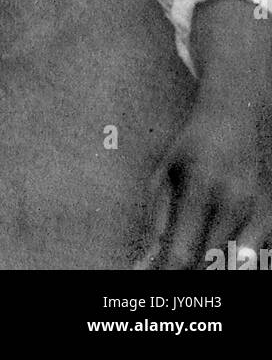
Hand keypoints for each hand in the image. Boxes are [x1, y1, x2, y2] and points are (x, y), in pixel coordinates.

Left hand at [137, 0, 271, 269]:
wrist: (236, 117)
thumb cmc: (192, 146)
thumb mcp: (164, 172)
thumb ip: (155, 219)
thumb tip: (145, 263)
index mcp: (198, 187)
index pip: (182, 251)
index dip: (167, 277)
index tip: (155, 287)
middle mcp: (233, 201)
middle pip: (211, 263)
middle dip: (190, 277)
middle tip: (173, 286)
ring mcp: (258, 209)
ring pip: (238, 264)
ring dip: (217, 269)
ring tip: (199, 265)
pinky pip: (257, 254)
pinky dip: (241, 261)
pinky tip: (227, 259)